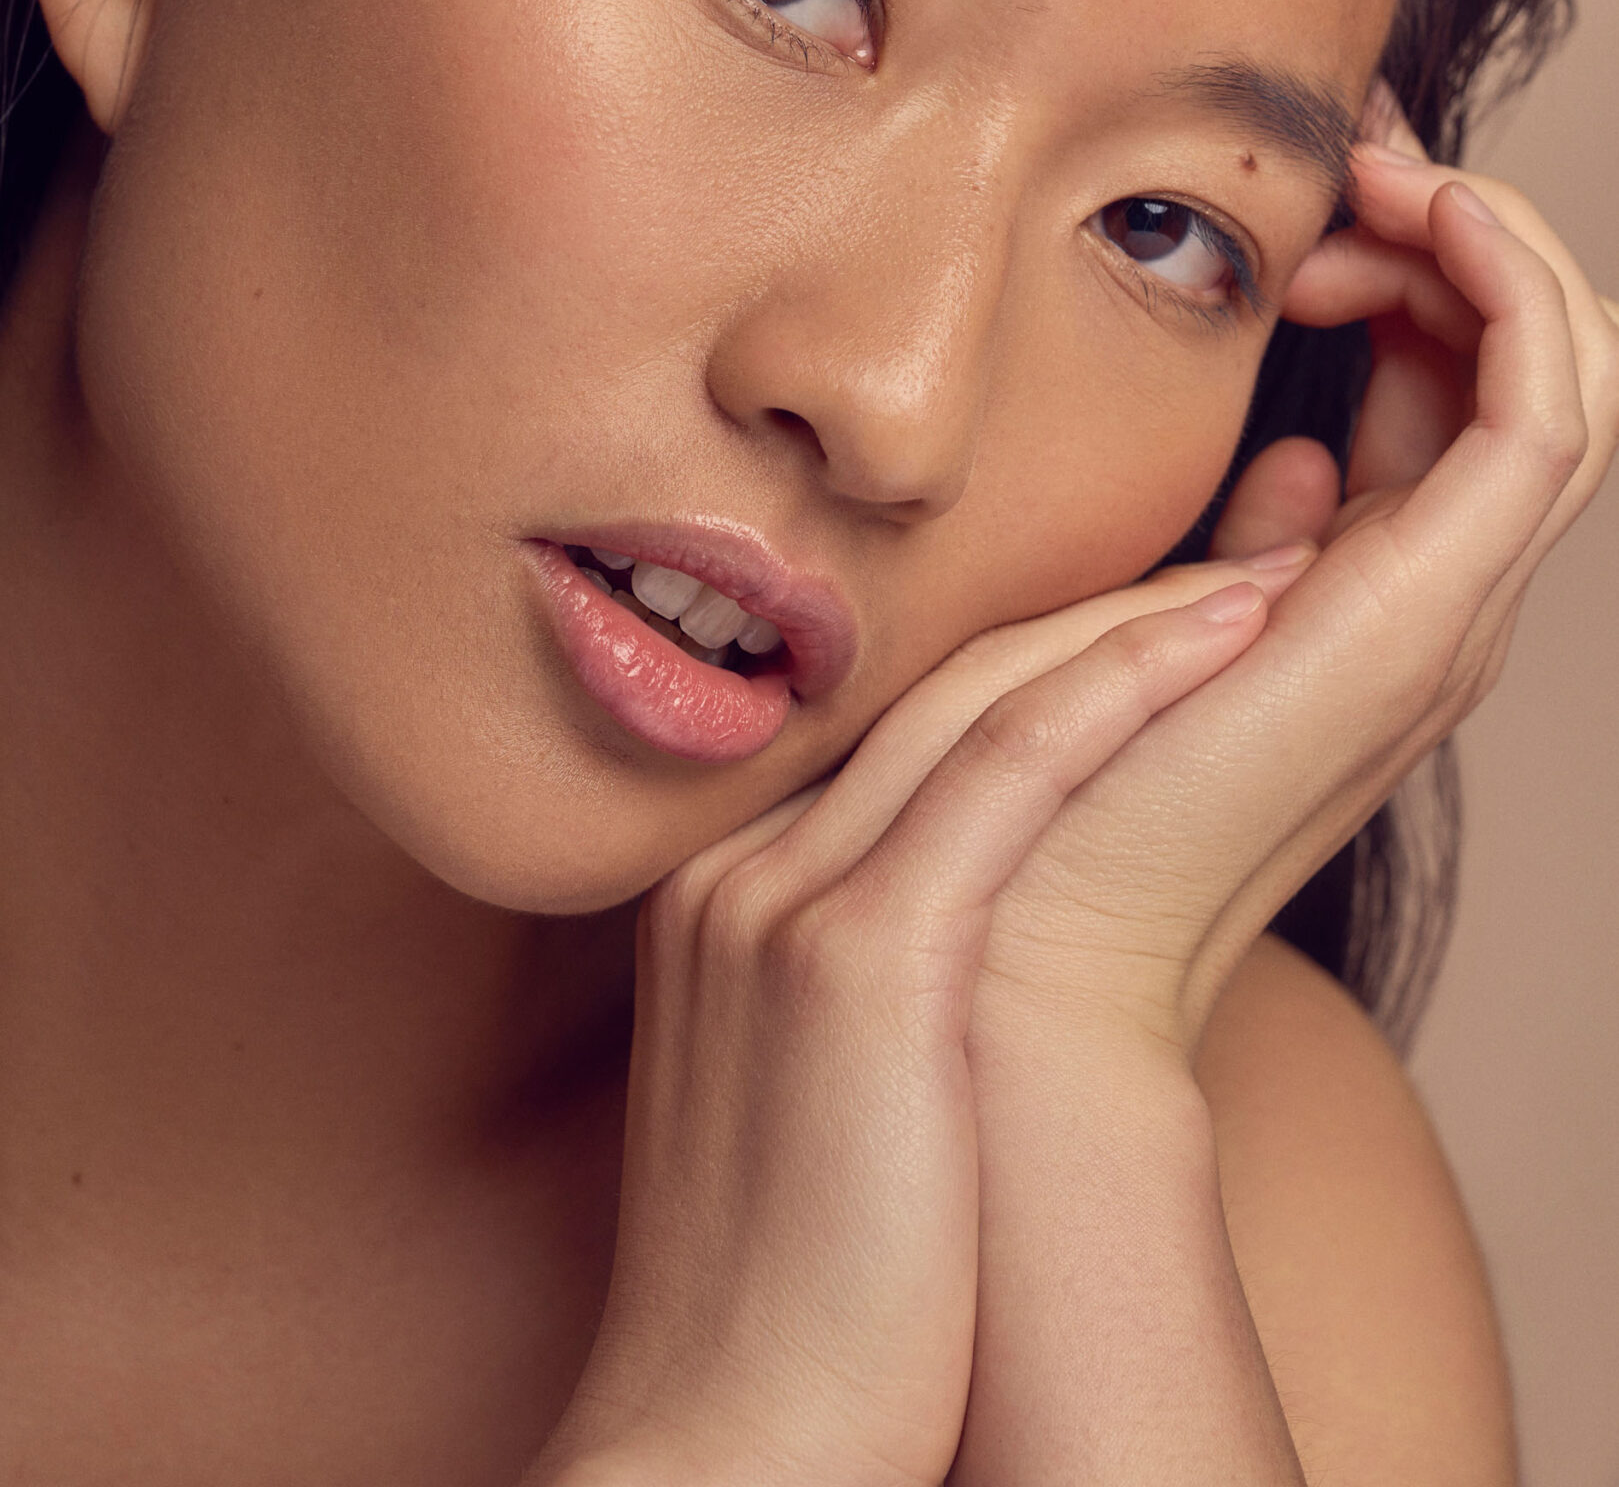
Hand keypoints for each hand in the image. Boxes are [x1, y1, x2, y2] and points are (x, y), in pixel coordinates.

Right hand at [523, 562, 1286, 1486]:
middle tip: (1226, 572)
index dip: (1030, 663)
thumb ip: (848, 991)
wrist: (721, 1450)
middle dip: (1094, 615)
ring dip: (1135, 626)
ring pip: (984, 704)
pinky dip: (1121, 687)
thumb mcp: (802, 1105)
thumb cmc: (796, 1307)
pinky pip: (1009, 771)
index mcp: (714, 897)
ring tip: (1256, 583)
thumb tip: (970, 964)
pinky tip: (1219, 642)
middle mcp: (734, 870)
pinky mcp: (863, 958)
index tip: (1140, 630)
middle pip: (936, 691)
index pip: (891, 731)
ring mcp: (782, 900)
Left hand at [973, 111, 1618, 1055]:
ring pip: (1566, 376)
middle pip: (1524, 370)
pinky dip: (1515, 290)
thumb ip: (1237, 543)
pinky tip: (1427, 208)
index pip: (1458, 393)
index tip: (1319, 186)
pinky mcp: (1429, 608)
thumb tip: (1294, 458)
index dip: (1414, 264)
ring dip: (1490, 242)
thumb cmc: (1041, 784)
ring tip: (1379, 177)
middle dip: (1457, 232)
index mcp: (1373, 597)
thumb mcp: (1144, 616)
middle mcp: (1436, 600)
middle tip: (1356, 157)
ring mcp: (1448, 609)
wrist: (1023, 948)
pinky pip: (1546, 413)